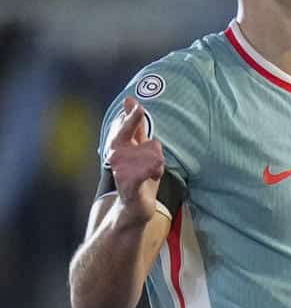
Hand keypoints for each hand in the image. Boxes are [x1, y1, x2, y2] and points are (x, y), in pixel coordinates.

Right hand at [102, 97, 163, 217]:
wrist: (134, 207)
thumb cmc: (140, 176)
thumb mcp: (142, 151)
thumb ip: (139, 130)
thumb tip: (133, 106)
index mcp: (122, 147)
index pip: (125, 127)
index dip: (129, 114)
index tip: (131, 101)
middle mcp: (118, 157)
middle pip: (123, 136)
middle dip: (130, 122)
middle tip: (139, 109)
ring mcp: (121, 171)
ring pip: (142, 156)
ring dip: (154, 161)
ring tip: (156, 170)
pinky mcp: (128, 186)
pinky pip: (138, 175)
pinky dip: (147, 172)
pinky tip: (154, 171)